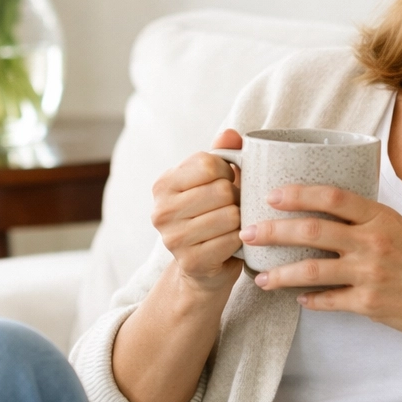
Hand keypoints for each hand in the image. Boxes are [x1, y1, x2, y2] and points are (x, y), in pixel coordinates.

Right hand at [150, 129, 242, 293]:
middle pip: (221, 190)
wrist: (204, 267)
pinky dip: (240, 241)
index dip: (228, 172)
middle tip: (232, 208)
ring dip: (240, 221)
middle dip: (236, 198)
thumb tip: (231, 134)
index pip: (209, 163)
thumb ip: (223, 153)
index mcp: (164, 184)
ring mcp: (173, 238)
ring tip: (232, 226)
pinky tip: (232, 244)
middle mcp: (161, 210)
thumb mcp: (215, 181)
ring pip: (229, 215)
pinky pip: (232, 240)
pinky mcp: (190, 262)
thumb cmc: (212, 215)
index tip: (226, 183)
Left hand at [240, 185, 401, 341]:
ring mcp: (370, 274)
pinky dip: (309, 300)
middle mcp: (372, 242)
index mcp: (379, 217)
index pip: (333, 197)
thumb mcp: (397, 226)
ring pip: (312, 270)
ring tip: (260, 277)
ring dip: (280, 274)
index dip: (299, 194)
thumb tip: (322, 210)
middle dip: (274, 231)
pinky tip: (296, 299)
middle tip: (248, 232)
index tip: (271, 195)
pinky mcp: (369, 303)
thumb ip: (363, 218)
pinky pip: (328, 300)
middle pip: (312, 231)